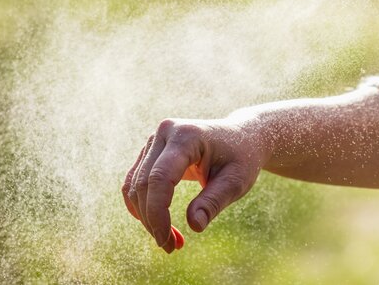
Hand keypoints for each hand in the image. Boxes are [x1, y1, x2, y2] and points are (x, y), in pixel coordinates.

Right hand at [122, 117, 268, 252]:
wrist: (243, 138)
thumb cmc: (242, 158)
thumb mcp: (236, 181)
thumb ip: (214, 201)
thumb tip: (194, 225)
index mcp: (187, 136)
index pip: (160, 178)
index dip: (157, 212)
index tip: (166, 241)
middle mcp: (165, 132)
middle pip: (143, 184)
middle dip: (152, 220)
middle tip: (172, 247)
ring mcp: (155, 140)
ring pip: (135, 186)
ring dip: (147, 218)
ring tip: (171, 241)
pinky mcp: (151, 151)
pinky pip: (136, 182)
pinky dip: (143, 207)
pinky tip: (159, 226)